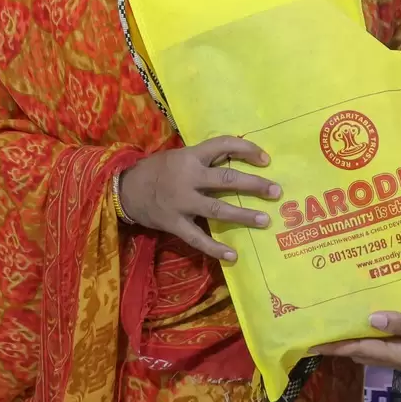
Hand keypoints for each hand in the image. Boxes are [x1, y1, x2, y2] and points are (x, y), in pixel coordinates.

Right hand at [117, 136, 278, 262]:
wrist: (125, 189)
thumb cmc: (157, 170)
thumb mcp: (179, 156)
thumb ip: (205, 158)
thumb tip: (238, 156)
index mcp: (190, 156)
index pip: (223, 145)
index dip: (246, 150)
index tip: (266, 160)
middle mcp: (188, 177)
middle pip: (226, 179)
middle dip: (253, 184)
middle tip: (276, 190)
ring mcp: (182, 202)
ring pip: (218, 208)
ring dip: (243, 215)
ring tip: (265, 220)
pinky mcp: (175, 223)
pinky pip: (198, 238)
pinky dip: (215, 248)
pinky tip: (233, 256)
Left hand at [314, 309, 400, 373]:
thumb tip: (370, 319)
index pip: (361, 351)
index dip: (337, 347)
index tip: (312, 344)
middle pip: (364, 353)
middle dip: (342, 344)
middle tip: (320, 332)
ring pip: (376, 348)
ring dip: (357, 339)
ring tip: (339, 326)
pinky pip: (390, 342)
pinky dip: (376, 334)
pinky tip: (374, 322)